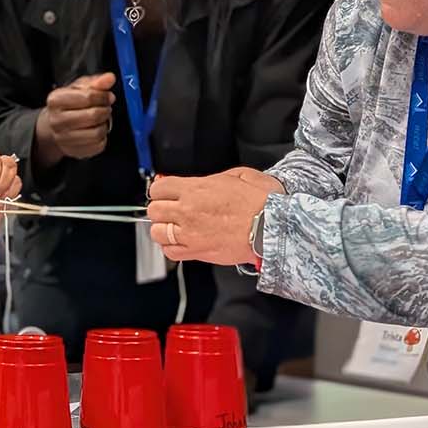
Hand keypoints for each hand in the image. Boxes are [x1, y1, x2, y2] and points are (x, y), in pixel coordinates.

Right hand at [34, 72, 115, 163]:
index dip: (103, 96)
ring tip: (101, 120)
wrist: (54, 124)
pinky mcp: (74, 151)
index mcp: (56, 100)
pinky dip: (103, 138)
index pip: (88, 97)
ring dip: (105, 125)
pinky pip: (98, 146)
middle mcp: (56, 120)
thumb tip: (110, 78)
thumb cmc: (69, 103)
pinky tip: (97, 130)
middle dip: (105, 110)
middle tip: (106, 108)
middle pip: (93, 115)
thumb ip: (96, 82)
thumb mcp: (79, 88)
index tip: (107, 96)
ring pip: (97, 133)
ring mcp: (64, 139)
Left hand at [146, 168, 283, 265]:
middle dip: (161, 209)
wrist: (273, 228)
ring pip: (157, 232)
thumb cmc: (262, 203)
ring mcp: (190, 233)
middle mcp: (188, 211)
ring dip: (163, 229)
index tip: (165, 193)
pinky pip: (170, 252)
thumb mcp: (240, 175)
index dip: (161, 190)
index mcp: (195, 189)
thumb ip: (216, 178)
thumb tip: (207, 181)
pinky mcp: (198, 252)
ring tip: (175, 228)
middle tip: (171, 210)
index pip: (158, 188)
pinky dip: (172, 248)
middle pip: (154, 210)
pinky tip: (181, 242)